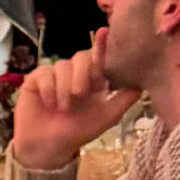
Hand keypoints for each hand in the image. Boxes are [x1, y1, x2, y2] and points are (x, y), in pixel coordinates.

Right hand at [11, 38, 139, 172]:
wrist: (49, 147)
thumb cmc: (78, 131)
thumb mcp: (106, 117)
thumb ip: (124, 99)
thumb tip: (144, 84)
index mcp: (94, 80)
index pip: (100, 58)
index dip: (102, 45)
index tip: (105, 32)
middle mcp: (75, 74)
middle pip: (81, 57)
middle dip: (82, 74)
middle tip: (79, 95)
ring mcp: (55, 75)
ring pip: (62, 66)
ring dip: (64, 88)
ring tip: (63, 108)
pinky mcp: (35, 79)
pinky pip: (44, 73)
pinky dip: (49, 90)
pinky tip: (49, 103)